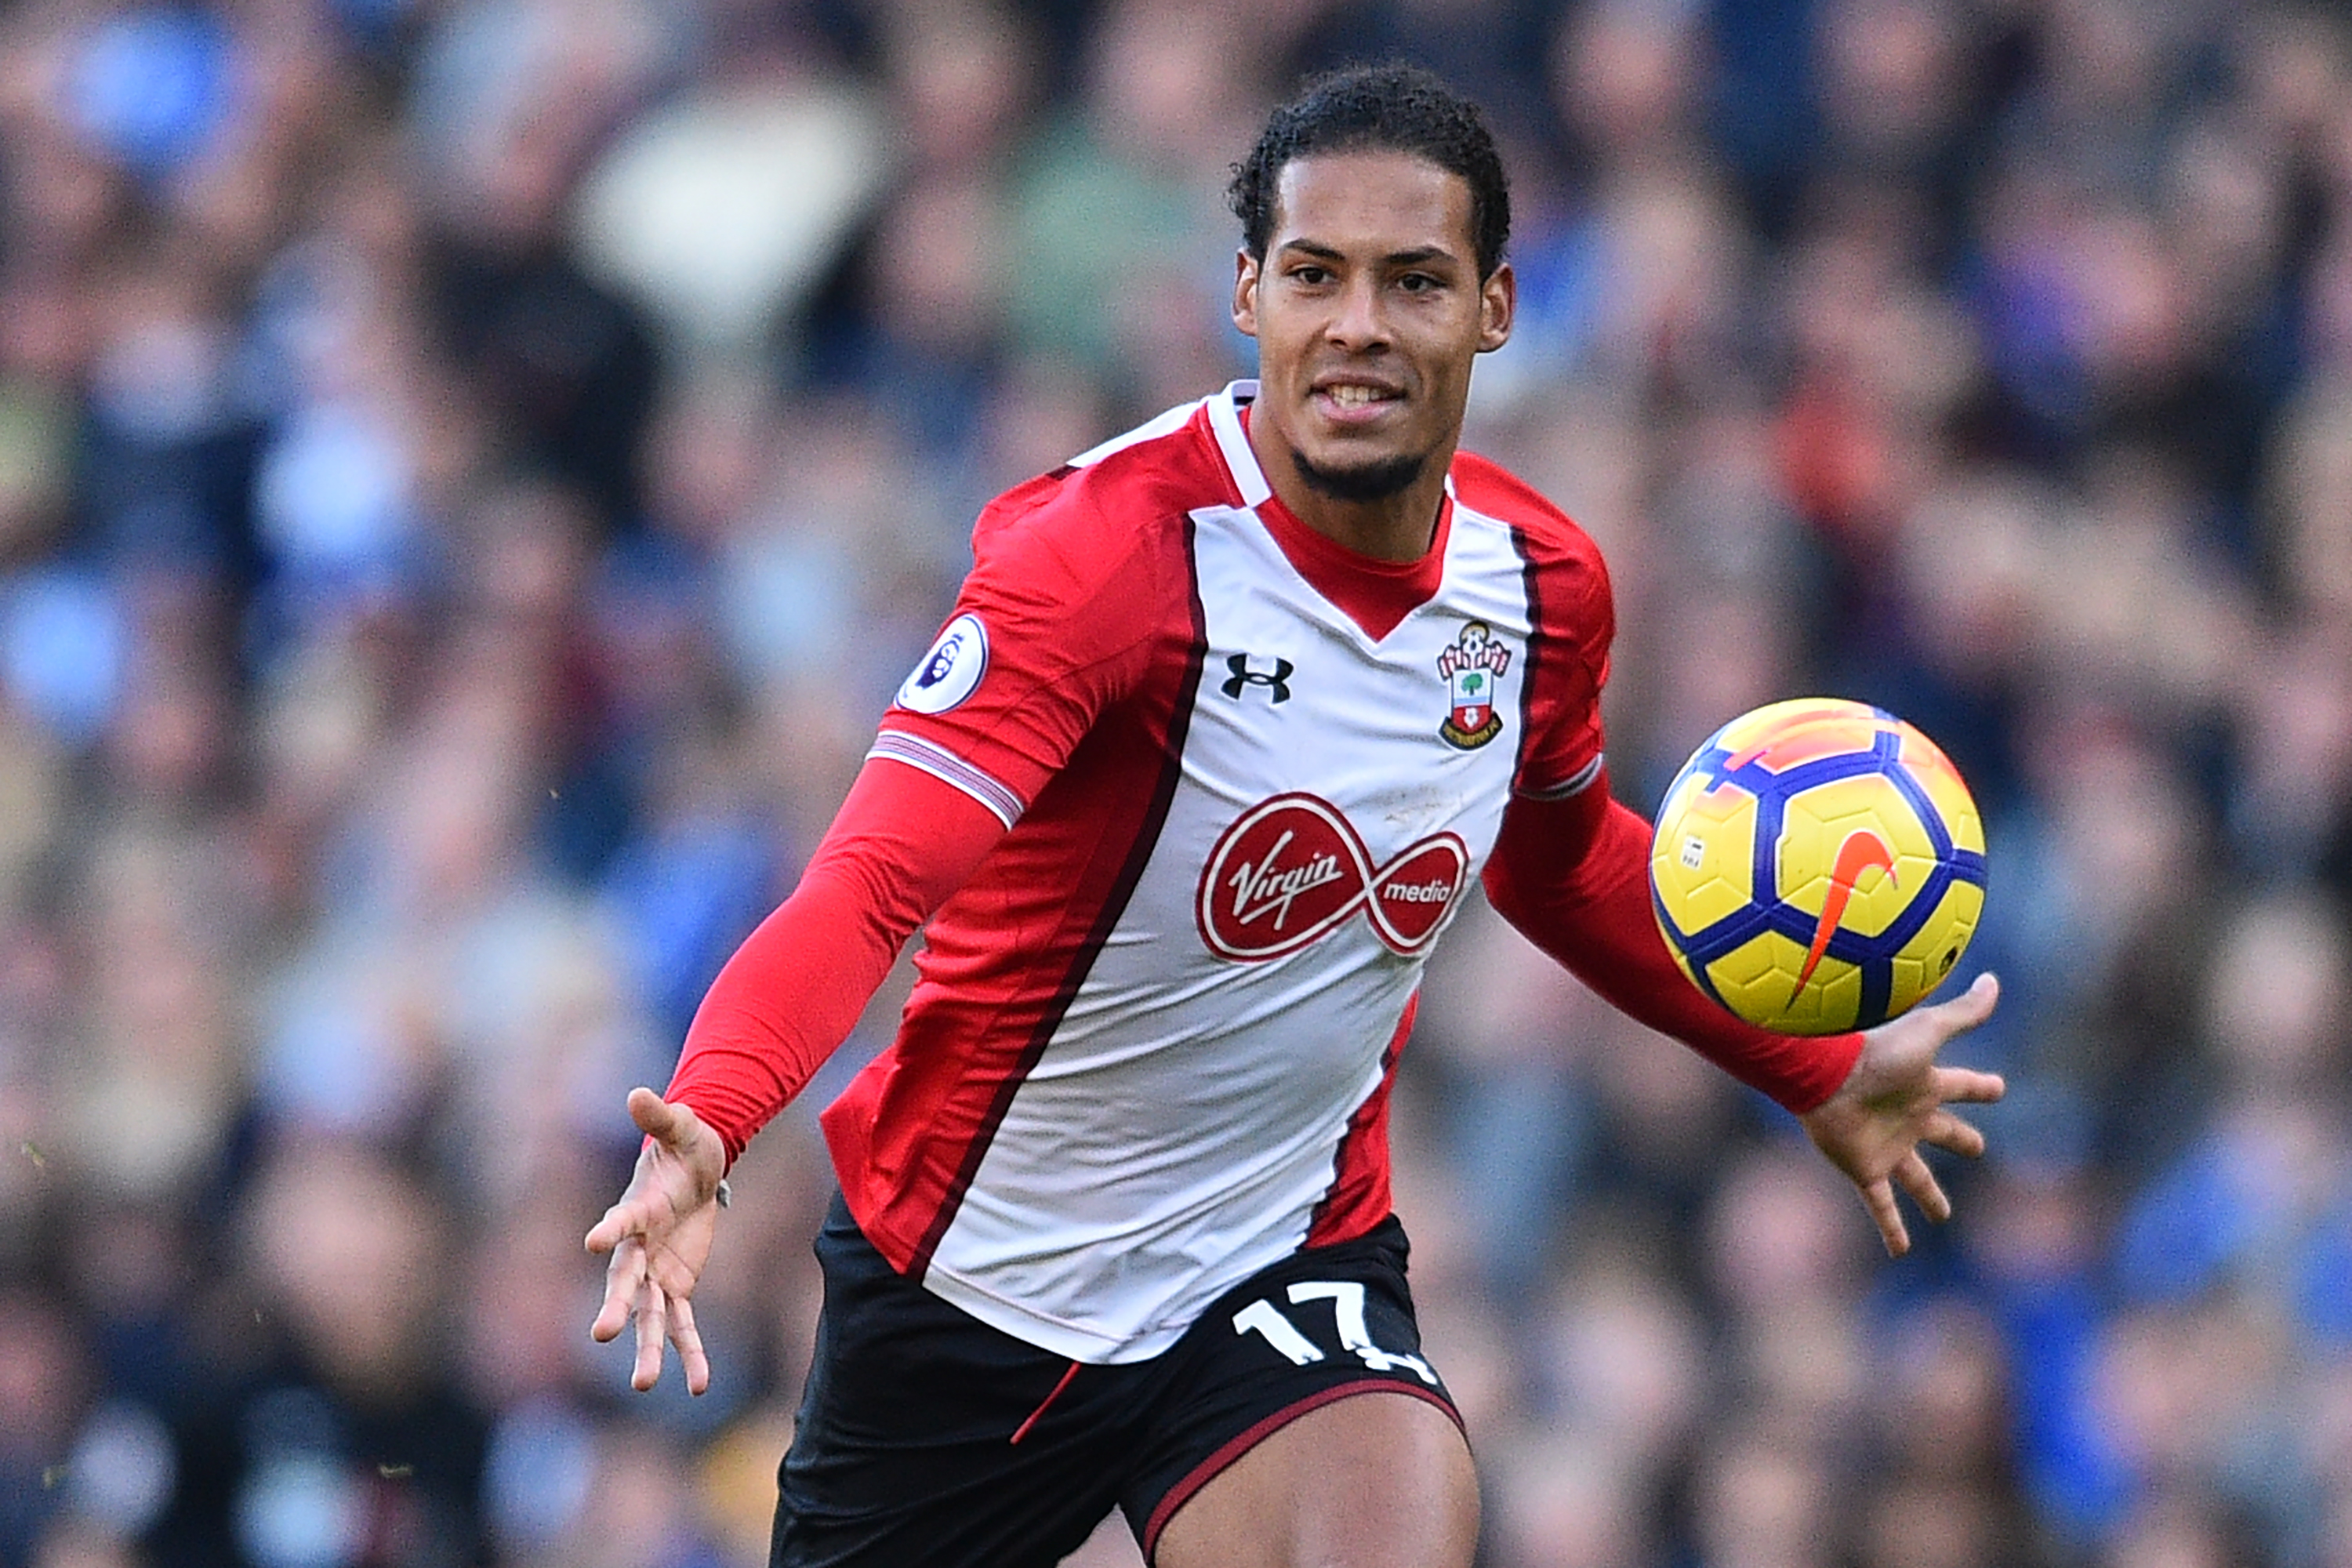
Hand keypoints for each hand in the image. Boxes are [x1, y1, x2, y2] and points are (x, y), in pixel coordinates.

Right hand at [586, 1087, 727, 1392]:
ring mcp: (656, 1273)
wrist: (695, 1168)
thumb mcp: (682, 1126)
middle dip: (615, 1306)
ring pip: (650, 1317)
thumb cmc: (684, 1144)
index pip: (622, 1222)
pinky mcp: (679, 1286)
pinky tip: (698, 1385)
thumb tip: (639, 1092)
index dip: (610, 1230)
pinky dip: (692, 1353)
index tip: (593, 1241)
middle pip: (624, 1282)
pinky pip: (685, 1324)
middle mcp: (638, 1249)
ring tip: (645, 1384)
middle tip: (601, 1332)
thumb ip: (661, 1116)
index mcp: (638, 1210)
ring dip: (649, 1349)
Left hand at [1798, 972, 2004, 1256]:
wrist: (1822, 1074)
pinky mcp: (1865, 1169)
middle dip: (1961, 1140)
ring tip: (1942, 1214)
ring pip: (1915, 1177)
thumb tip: (1994, 980)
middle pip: (1942, 1132)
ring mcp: (1887, 1145)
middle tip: (1977, 1148)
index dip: (1982, 1089)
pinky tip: (1901, 1251)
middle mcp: (1908, 1117)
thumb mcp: (1928, 1032)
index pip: (1963, 1087)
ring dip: (1929, 1196)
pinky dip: (1892, 1228)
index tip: (1999, 1090)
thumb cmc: (1875, 1051)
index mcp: (1925, 1086)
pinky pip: (1881, 1206)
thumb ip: (1963, 1013)